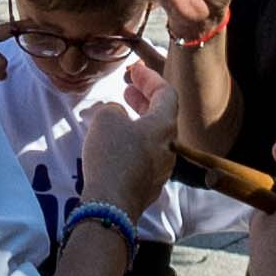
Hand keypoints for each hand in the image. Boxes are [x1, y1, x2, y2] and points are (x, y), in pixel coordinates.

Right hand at [74, 53, 180, 224]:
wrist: (112, 205)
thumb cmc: (112, 156)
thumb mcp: (106, 119)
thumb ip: (113, 109)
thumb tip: (118, 114)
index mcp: (164, 126)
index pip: (167, 93)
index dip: (151, 79)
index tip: (135, 71)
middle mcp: (169, 147)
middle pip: (162, 116)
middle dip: (145, 98)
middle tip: (128, 89)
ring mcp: (161, 169)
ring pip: (153, 137)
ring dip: (138, 120)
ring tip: (119, 113)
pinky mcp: (149, 185)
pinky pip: (145, 156)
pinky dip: (133, 142)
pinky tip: (116, 143)